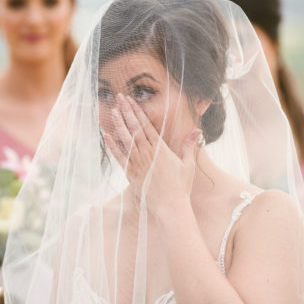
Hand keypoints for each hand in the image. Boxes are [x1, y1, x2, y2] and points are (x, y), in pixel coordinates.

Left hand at [103, 93, 201, 212]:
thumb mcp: (188, 164)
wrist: (170, 206)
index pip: (146, 125)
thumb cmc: (181, 187)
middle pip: (135, 128)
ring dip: (119, 124)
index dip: (137, 111)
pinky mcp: (131, 174)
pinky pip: (119, 157)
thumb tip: (197, 130)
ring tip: (112, 110)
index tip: (131, 100)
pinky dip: (112, 146)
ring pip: (126, 139)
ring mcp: (138, 163)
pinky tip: (106, 135)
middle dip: (126, 111)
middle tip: (119, 97)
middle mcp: (147, 154)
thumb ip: (189, 146)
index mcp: (160, 149)